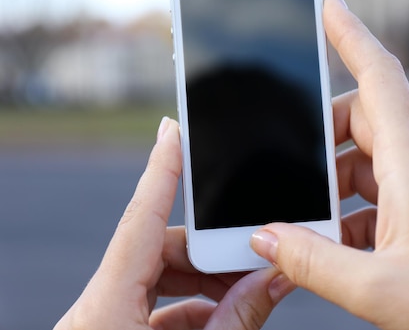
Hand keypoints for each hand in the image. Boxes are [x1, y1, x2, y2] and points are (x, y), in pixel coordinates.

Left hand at [55, 117, 293, 329]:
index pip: (140, 221)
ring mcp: (106, 319)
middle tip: (255, 259)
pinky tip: (227, 315)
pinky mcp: (115, 329)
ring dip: (208, 284)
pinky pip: (156, 306)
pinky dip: (195, 307)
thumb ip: (237, 319)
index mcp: (106, 308)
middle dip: (211, 252)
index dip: (160, 171)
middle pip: (160, 251)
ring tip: (248, 293)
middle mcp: (100, 307)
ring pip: (161, 278)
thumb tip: (275, 278)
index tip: (172, 129)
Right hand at [250, 0, 408, 329]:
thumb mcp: (376, 289)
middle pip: (364, 119)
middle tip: (287, 164)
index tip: (329, 5)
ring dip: (331, 180)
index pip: (382, 81)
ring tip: (305, 218)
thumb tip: (265, 236)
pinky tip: (332, 245)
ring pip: (367, 160)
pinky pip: (377, 194)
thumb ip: (312, 262)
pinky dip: (347, 210)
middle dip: (321, 133)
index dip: (353, 36)